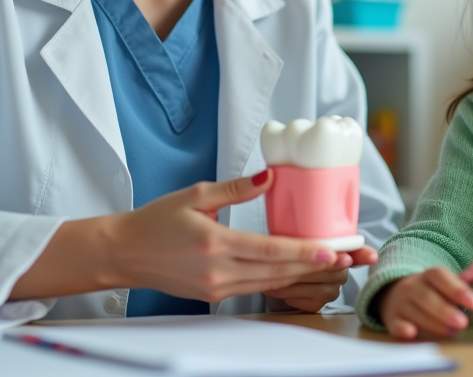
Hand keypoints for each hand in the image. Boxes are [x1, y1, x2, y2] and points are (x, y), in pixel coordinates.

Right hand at [10, 169, 341, 302]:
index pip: (270, 250)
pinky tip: (300, 273)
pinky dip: (281, 280)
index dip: (305, 252)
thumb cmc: (156, 220)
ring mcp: (216, 288)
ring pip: (270, 282)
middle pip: (278, 271)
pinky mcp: (213, 295)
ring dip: (303, 274)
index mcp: (215, 244)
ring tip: (333, 266)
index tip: (333, 251)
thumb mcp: (195, 194)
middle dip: (316, 265)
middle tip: (348, 259)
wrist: (124, 253)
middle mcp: (218, 271)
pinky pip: (255, 288)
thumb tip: (269, 177)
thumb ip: (235, 188)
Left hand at [263, 246, 377, 311]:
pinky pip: (311, 303)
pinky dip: (292, 297)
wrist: (267, 272)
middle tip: (284, 264)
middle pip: (333, 271)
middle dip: (308, 268)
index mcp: (336, 248)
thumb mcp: (290, 237)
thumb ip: (305, 236)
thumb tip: (304, 221)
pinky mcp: (320, 304)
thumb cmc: (282, 250)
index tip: (371, 257)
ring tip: (272, 278)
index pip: (355, 250)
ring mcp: (332, 288)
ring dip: (294, 284)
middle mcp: (340, 270)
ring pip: (320, 288)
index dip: (363, 253)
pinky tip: (280, 291)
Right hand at [377, 266, 472, 339]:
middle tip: (463, 322)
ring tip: (452, 333)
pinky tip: (412, 332)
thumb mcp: (449, 282)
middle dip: (446, 311)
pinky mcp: (392, 319)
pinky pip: (395, 324)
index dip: (458, 289)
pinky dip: (402, 328)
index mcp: (429, 275)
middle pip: (427, 297)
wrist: (399, 297)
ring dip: (433, 323)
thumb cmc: (435, 292)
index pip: (440, 276)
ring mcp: (400, 303)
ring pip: (414, 312)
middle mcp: (412, 286)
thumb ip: (467, 278)